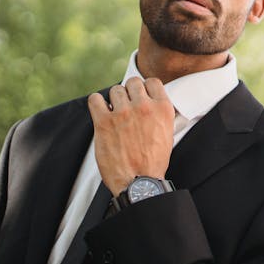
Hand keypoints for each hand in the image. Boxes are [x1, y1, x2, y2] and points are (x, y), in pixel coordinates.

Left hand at [87, 77, 174, 194]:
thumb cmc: (153, 162)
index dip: (145, 88)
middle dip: (129, 92)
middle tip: (127, 105)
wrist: (139, 182)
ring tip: (115, 113)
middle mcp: (144, 107)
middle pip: (133, 83)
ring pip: (115, 90)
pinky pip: (95, 99)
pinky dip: (97, 104)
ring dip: (114, 100)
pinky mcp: (104, 122)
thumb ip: (160, 114)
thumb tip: (152, 103)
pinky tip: (101, 112)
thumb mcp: (167, 133)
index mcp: (162, 109)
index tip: (141, 96)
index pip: (153, 82)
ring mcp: (123, 113)